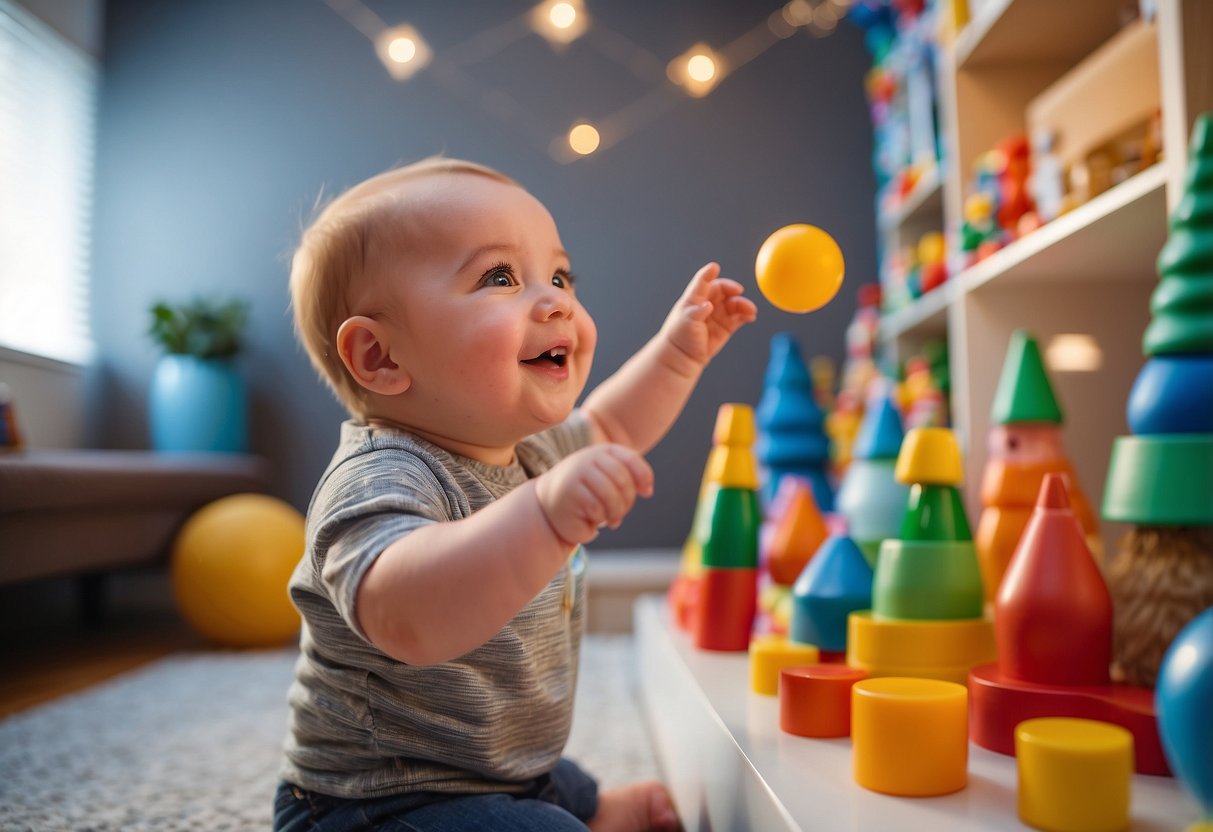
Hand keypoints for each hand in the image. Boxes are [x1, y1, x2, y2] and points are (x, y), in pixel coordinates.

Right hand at [535, 444, 653, 546]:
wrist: (550, 502)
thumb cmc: (588, 492)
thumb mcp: (610, 480)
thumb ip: (631, 478)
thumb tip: (648, 490)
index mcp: (603, 451)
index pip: (631, 460)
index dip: (643, 477)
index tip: (647, 492)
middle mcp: (589, 457)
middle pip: (623, 480)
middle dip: (628, 501)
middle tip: (621, 513)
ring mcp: (578, 473)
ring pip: (611, 495)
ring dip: (616, 512)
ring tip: (613, 520)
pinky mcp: (570, 492)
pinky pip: (596, 507)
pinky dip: (599, 517)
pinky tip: (594, 520)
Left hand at [661, 262, 756, 367]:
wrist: (683, 355)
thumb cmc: (680, 336)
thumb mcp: (686, 322)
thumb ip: (697, 312)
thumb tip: (708, 305)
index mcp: (695, 298)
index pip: (703, 282)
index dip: (708, 274)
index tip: (714, 267)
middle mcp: (708, 303)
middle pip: (724, 290)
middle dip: (732, 290)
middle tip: (739, 292)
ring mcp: (718, 314)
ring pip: (734, 303)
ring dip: (743, 304)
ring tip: (751, 311)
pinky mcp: (726, 325)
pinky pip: (739, 317)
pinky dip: (747, 315)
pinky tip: (751, 317)